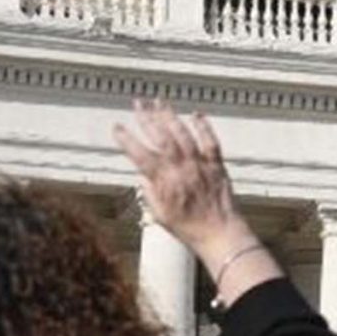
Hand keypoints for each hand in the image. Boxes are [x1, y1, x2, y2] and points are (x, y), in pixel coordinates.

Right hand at [113, 99, 252, 262]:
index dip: (126, 139)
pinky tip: (196, 114)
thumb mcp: (159, 214)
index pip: (139, 154)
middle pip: (161, 137)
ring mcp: (200, 165)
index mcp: (164, 181)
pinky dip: (203, 126)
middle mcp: (181, 169)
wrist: (219, 233)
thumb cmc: (189, 229)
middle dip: (147, 117)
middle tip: (137, 103)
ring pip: (183, 134)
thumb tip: (143, 174)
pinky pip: (211, 141)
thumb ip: (149, 191)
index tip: (117, 127)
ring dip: (170, 116)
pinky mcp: (217, 165)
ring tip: (159, 102)